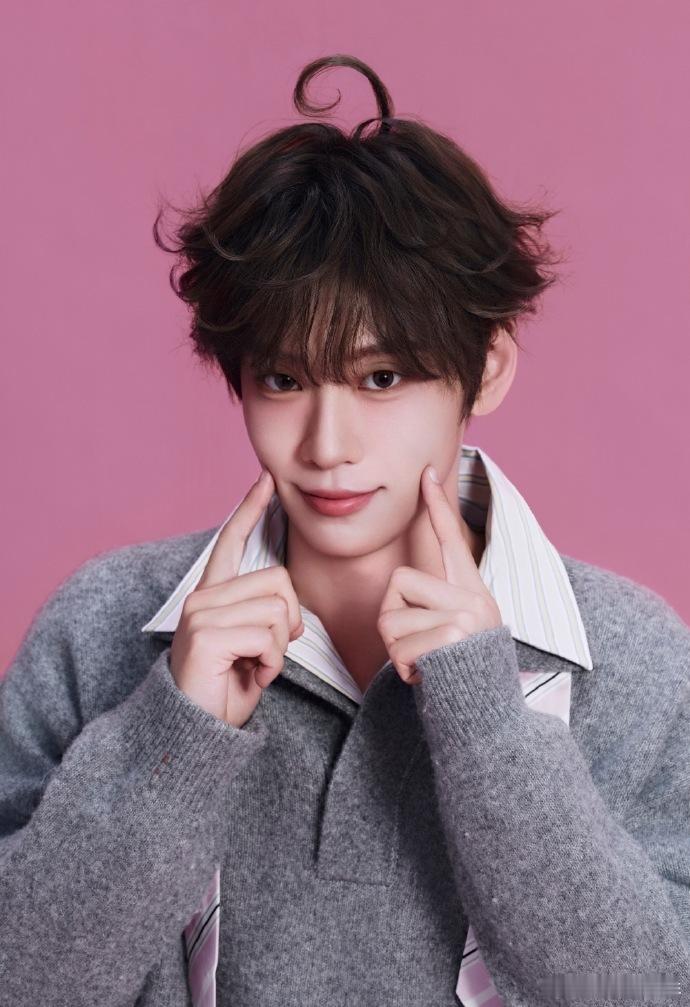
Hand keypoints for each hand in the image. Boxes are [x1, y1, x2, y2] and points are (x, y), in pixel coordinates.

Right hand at [169, 469, 303, 727]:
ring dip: (280, 648)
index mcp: (213, 596)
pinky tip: (253, 677)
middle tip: (269, 653)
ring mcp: (200, 615)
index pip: (231, 541)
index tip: (266, 480)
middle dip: (289, 621)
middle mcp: (202, 598)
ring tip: (257, 667)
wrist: (197, 730)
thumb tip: (288, 606)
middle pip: (278, 582)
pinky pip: (267, 637)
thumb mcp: (252, 645)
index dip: (250, 510)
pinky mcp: (204, 636)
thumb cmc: (227, 688)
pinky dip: (272, 664)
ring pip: (277, 611)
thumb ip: (264, 615)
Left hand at [377, 464, 502, 684]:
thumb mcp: (457, 633)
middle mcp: (473, 598)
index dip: (436, 506)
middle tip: (419, 648)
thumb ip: (435, 606)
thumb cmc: (462, 675)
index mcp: (472, 591)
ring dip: (398, 652)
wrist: (488, 718)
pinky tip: (428, 678)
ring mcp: (465, 616)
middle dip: (393, 621)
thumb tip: (401, 590)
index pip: (451, 540)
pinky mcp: (453, 637)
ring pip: (392, 620)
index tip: (425, 473)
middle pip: (398, 584)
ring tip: (427, 665)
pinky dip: (404, 670)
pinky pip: (399, 647)